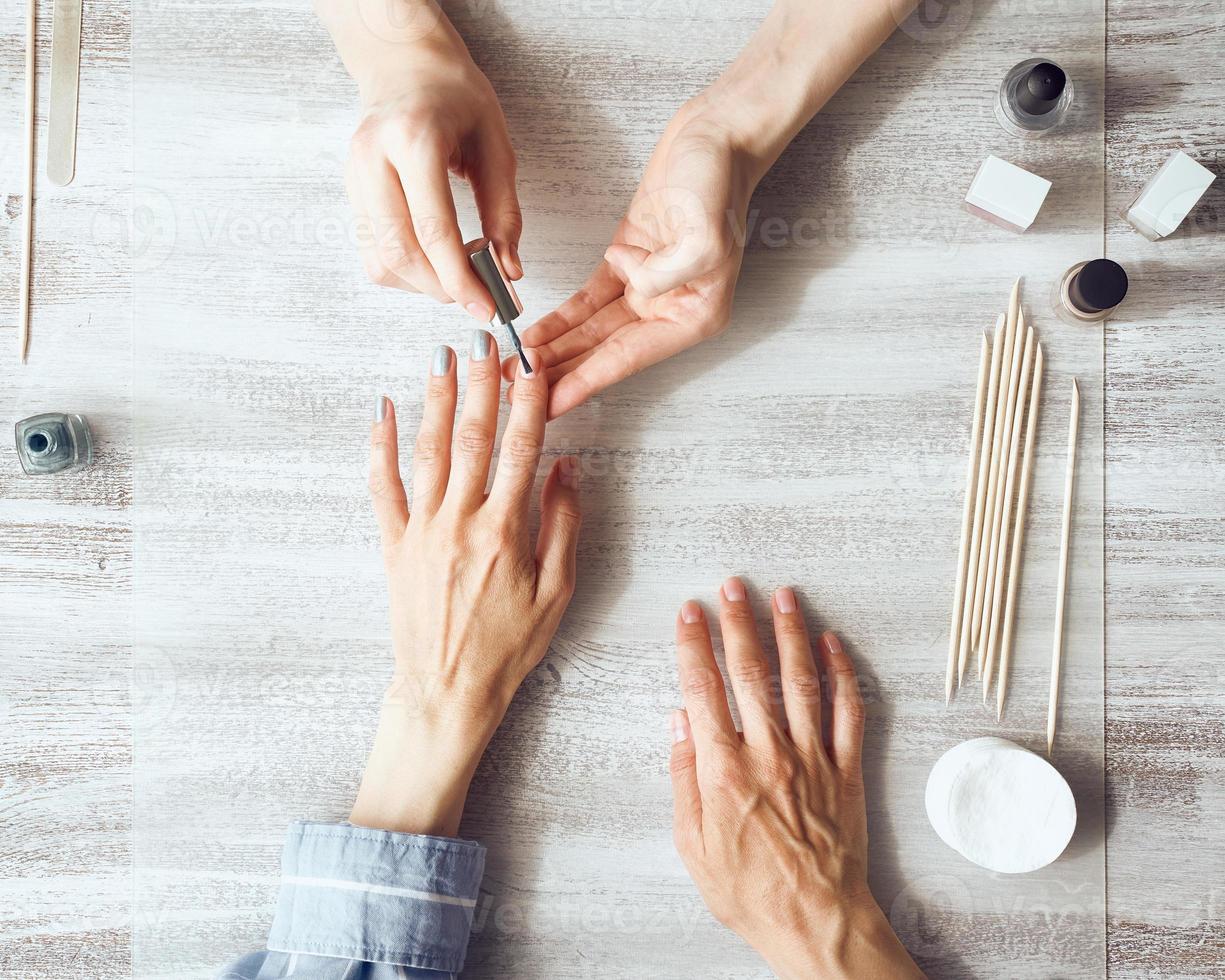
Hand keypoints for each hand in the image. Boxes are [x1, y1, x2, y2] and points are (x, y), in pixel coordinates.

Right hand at [321, 0, 521, 313]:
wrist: (406, 67)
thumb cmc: (456, 99)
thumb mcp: (496, 146)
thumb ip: (504, 212)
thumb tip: (508, 271)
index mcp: (414, 140)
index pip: (433, 230)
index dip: (461, 278)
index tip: (488, 307)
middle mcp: (374, 158)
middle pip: (401, 253)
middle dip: (443, 288)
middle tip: (479, 296)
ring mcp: (354, 177)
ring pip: (381, 261)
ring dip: (423, 285)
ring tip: (458, 275)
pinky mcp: (349, 193)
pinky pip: (371, 252)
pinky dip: (405, 272)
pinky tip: (433, 262)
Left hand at [350, 335, 580, 835]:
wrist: (447, 690)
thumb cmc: (508, 646)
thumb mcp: (557, 592)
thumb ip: (562, 524)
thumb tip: (566, 468)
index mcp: (505, 530)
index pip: (521, 449)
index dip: (527, 401)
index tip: (530, 365)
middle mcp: (460, 521)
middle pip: (472, 436)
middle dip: (480, 382)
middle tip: (484, 338)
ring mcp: (421, 530)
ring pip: (428, 450)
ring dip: (435, 398)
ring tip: (442, 356)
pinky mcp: (394, 544)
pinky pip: (383, 486)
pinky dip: (380, 445)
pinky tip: (383, 409)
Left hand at [504, 102, 757, 417]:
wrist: (715, 134)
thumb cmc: (719, 180)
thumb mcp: (703, 233)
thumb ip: (669, 272)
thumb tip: (635, 288)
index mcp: (695, 314)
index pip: (628, 357)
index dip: (586, 381)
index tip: (551, 405)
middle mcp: (672, 308)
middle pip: (605, 352)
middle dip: (562, 373)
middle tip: (519, 394)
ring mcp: (647, 286)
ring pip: (592, 330)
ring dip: (555, 349)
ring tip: (517, 368)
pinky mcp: (627, 261)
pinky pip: (588, 300)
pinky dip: (562, 317)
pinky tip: (535, 333)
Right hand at [670, 579, 922, 979]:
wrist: (815, 921)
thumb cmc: (749, 891)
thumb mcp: (693, 845)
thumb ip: (684, 779)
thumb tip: (679, 724)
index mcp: (724, 769)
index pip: (704, 688)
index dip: (694, 644)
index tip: (689, 613)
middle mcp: (768, 752)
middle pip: (751, 672)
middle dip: (739, 622)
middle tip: (733, 587)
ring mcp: (812, 758)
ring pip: (800, 680)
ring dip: (790, 633)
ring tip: (783, 596)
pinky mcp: (845, 770)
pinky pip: (848, 712)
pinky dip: (843, 673)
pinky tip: (833, 643)